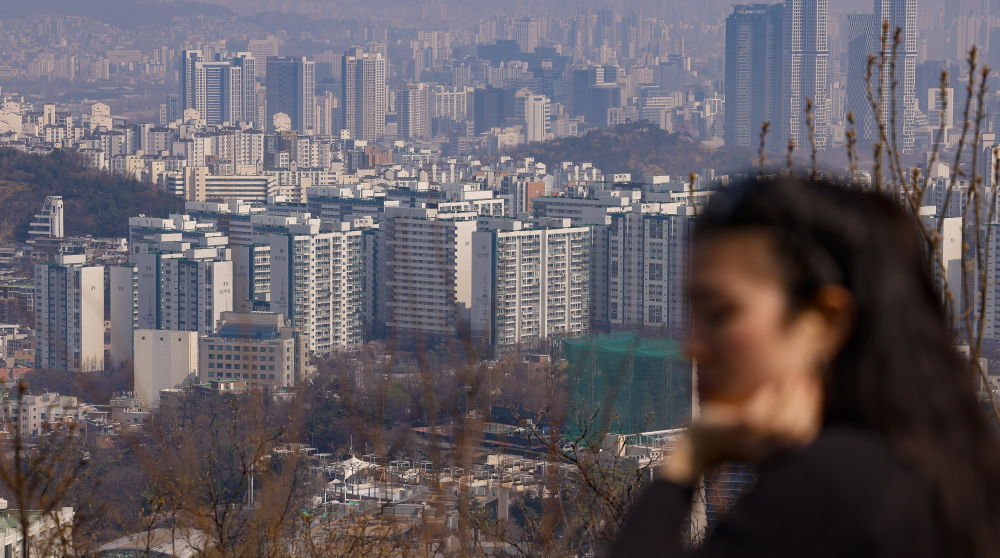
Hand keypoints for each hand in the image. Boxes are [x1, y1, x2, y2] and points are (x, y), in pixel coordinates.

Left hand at [658, 374, 823, 484]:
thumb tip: (787, 383)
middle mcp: (766, 451)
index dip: (813, 410)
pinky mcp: (733, 432)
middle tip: (803, 378)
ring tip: (787, 378)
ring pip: (780, 426)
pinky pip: (755, 419)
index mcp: (774, 450)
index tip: (813, 385)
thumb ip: (771, 412)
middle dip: (805, 402)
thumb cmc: (725, 431)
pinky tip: (766, 387)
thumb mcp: (753, 423)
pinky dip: (764, 402)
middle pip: (797, 431)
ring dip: (788, 400)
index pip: (805, 434)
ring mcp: (750, 443)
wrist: (694, 446)